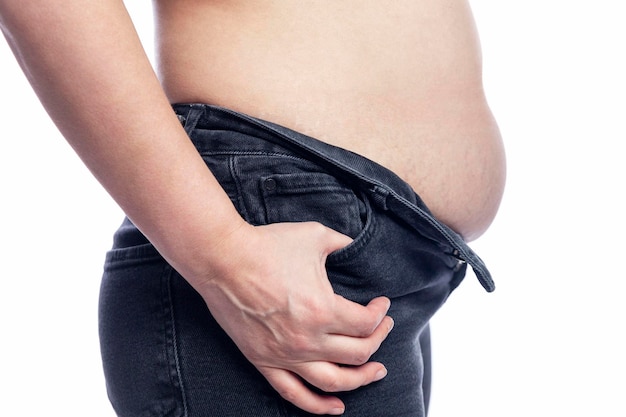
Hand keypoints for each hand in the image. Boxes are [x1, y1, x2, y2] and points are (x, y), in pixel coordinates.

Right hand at [193, 221, 392, 414]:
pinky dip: (318, 406)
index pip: (367, 324)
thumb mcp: (314, 235)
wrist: (222, 259)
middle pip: (358, 354)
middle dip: (378, 341)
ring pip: (334, 382)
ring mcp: (285, 355)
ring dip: (360, 380)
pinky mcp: (264, 361)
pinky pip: (294, 393)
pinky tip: (336, 407)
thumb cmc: (267, 245)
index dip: (381, 314)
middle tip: (383, 329)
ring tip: (376, 373)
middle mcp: (308, 339)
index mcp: (323, 309)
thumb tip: (353, 245)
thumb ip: (341, 243)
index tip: (382, 304)